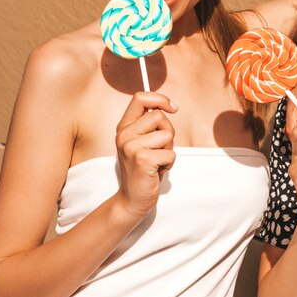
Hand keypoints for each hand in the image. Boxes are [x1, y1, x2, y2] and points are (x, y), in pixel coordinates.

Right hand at [114, 92, 177, 218]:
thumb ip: (150, 125)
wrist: (132, 199)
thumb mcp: (142, 142)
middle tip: (159, 149)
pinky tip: (157, 171)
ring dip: (169, 149)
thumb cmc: (143, 169)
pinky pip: (170, 153)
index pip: (140, 97)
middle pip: (159, 116)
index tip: (173, 108)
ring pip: (167, 134)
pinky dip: (169, 163)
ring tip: (157, 161)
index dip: (160, 99)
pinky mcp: (142, 159)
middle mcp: (124, 135)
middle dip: (168, 132)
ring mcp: (131, 147)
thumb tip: (168, 106)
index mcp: (124, 127)